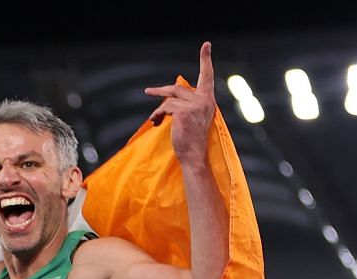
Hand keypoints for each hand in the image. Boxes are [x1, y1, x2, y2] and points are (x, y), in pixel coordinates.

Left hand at [145, 42, 216, 164]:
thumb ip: (188, 104)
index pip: (208, 76)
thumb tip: (170, 95)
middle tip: (148, 92)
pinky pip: (165, 107)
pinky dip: (158, 114)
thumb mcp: (193, 117)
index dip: (206, 59)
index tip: (206, 44)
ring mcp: (194, 105)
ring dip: (158, 109)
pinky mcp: (184, 112)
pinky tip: (156, 123)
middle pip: (178, 88)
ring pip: (169, 99)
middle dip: (161, 91)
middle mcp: (204, 100)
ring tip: (155, 120)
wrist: (194, 155)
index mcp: (208, 100)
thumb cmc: (191, 139)